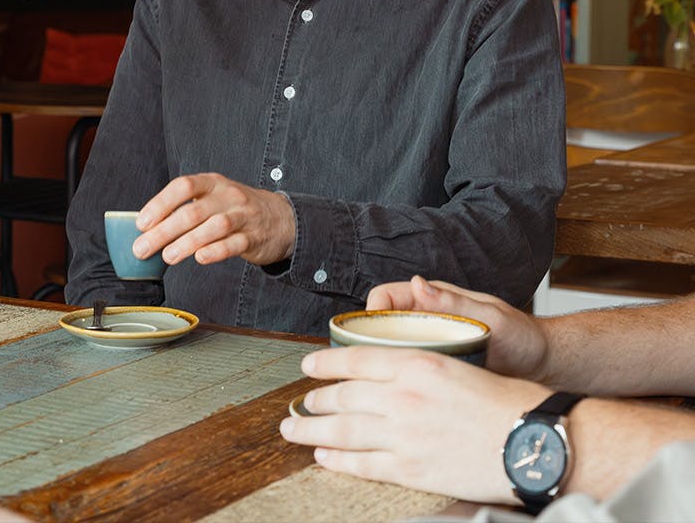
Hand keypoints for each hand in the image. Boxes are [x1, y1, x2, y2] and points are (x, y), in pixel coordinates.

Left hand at [132, 172, 295, 266]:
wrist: (281, 218)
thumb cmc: (237, 209)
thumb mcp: (214, 198)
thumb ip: (186, 208)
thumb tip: (149, 229)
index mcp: (213, 183)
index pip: (184, 187)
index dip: (160, 203)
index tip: (142, 222)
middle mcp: (228, 196)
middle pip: (193, 211)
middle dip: (164, 231)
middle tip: (143, 248)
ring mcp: (243, 216)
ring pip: (213, 227)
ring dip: (187, 243)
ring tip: (168, 256)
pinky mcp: (254, 238)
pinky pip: (234, 244)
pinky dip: (216, 251)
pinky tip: (200, 258)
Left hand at [280, 345, 549, 502]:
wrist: (533, 442)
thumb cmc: (506, 401)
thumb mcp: (459, 364)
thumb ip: (420, 366)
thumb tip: (392, 372)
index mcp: (418, 362)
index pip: (356, 358)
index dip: (326, 363)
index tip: (308, 365)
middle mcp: (404, 395)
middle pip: (344, 395)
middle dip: (316, 399)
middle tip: (300, 402)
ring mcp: (404, 434)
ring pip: (345, 429)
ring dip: (313, 429)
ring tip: (294, 429)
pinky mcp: (411, 470)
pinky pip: (363, 463)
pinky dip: (338, 459)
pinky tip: (323, 456)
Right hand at [367, 276, 550, 382]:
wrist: (540, 367)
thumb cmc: (520, 336)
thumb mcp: (489, 317)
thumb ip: (452, 302)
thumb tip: (416, 283)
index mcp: (431, 300)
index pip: (385, 297)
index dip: (370, 313)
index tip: (369, 335)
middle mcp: (423, 322)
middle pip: (379, 327)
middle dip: (367, 345)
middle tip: (371, 371)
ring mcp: (427, 347)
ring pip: (389, 353)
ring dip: (382, 367)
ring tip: (385, 390)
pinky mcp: (433, 371)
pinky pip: (406, 375)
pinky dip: (399, 385)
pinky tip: (403, 402)